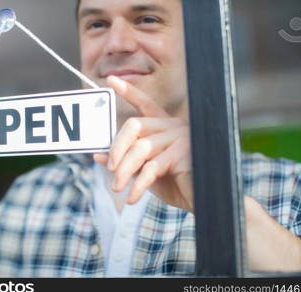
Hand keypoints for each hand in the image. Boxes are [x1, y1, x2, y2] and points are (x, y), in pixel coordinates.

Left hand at [94, 76, 192, 210]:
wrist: (202, 201)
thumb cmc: (176, 185)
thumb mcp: (145, 172)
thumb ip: (125, 160)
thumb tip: (97, 154)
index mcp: (165, 126)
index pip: (145, 104)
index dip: (129, 92)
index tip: (112, 81)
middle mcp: (173, 126)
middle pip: (134, 125)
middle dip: (117, 148)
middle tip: (110, 168)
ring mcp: (180, 137)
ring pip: (140, 148)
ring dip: (124, 170)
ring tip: (116, 187)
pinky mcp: (183, 152)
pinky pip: (151, 167)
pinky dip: (138, 185)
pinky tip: (131, 197)